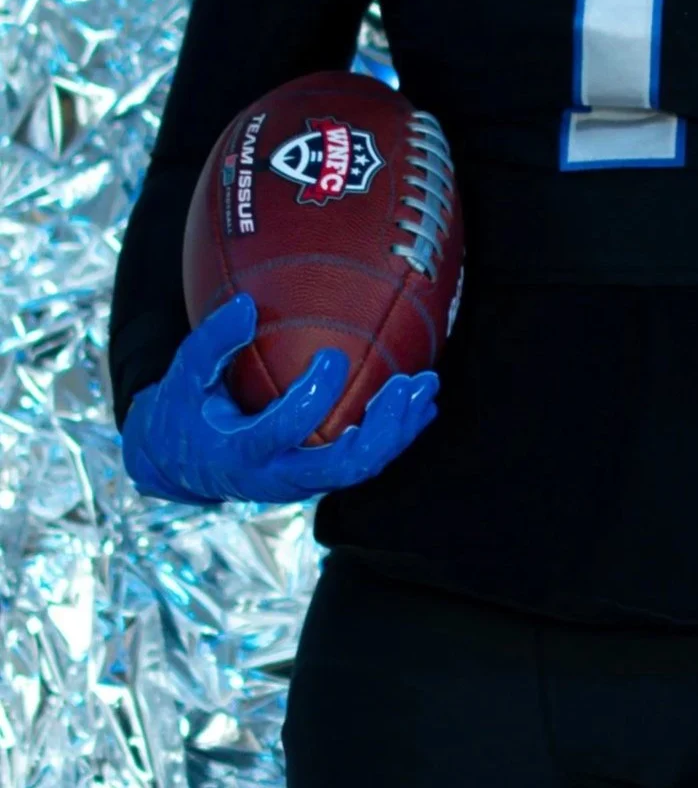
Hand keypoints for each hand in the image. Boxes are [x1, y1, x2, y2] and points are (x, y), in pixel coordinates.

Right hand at [121, 293, 438, 504]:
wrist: (182, 465)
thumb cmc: (184, 412)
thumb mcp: (183, 378)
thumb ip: (212, 343)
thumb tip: (248, 304)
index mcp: (241, 454)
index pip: (282, 431)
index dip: (312, 398)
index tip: (332, 356)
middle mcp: (277, 478)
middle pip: (340, 467)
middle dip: (381, 429)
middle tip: (407, 385)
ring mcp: (301, 482)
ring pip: (360, 468)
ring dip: (398, 430)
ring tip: (426, 387)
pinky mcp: (317, 477)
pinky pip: (362, 462)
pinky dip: (394, 435)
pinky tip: (420, 405)